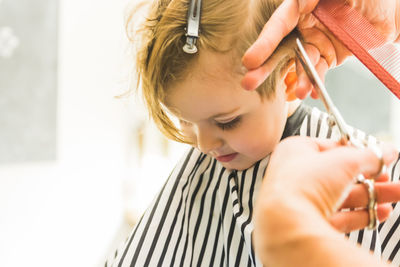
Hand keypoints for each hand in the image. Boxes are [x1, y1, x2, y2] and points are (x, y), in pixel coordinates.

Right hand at [241, 0, 399, 98]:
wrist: (392, 12)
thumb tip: (300, 3)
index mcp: (302, 6)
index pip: (279, 24)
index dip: (264, 43)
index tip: (250, 60)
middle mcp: (304, 26)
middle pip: (280, 48)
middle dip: (265, 67)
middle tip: (249, 83)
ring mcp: (315, 42)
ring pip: (300, 64)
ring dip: (298, 79)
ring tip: (299, 92)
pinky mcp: (328, 56)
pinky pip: (318, 72)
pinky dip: (315, 83)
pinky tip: (312, 92)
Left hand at [254, 136, 398, 249]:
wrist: (286, 223)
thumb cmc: (303, 184)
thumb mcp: (344, 161)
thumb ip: (368, 156)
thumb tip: (386, 152)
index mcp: (294, 151)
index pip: (329, 147)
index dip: (355, 150)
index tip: (376, 155)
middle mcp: (294, 175)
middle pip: (338, 174)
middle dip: (370, 176)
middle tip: (389, 178)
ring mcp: (300, 201)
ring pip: (341, 196)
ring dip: (372, 196)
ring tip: (396, 194)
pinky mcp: (308, 223)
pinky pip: (339, 217)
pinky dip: (360, 215)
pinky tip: (380, 213)